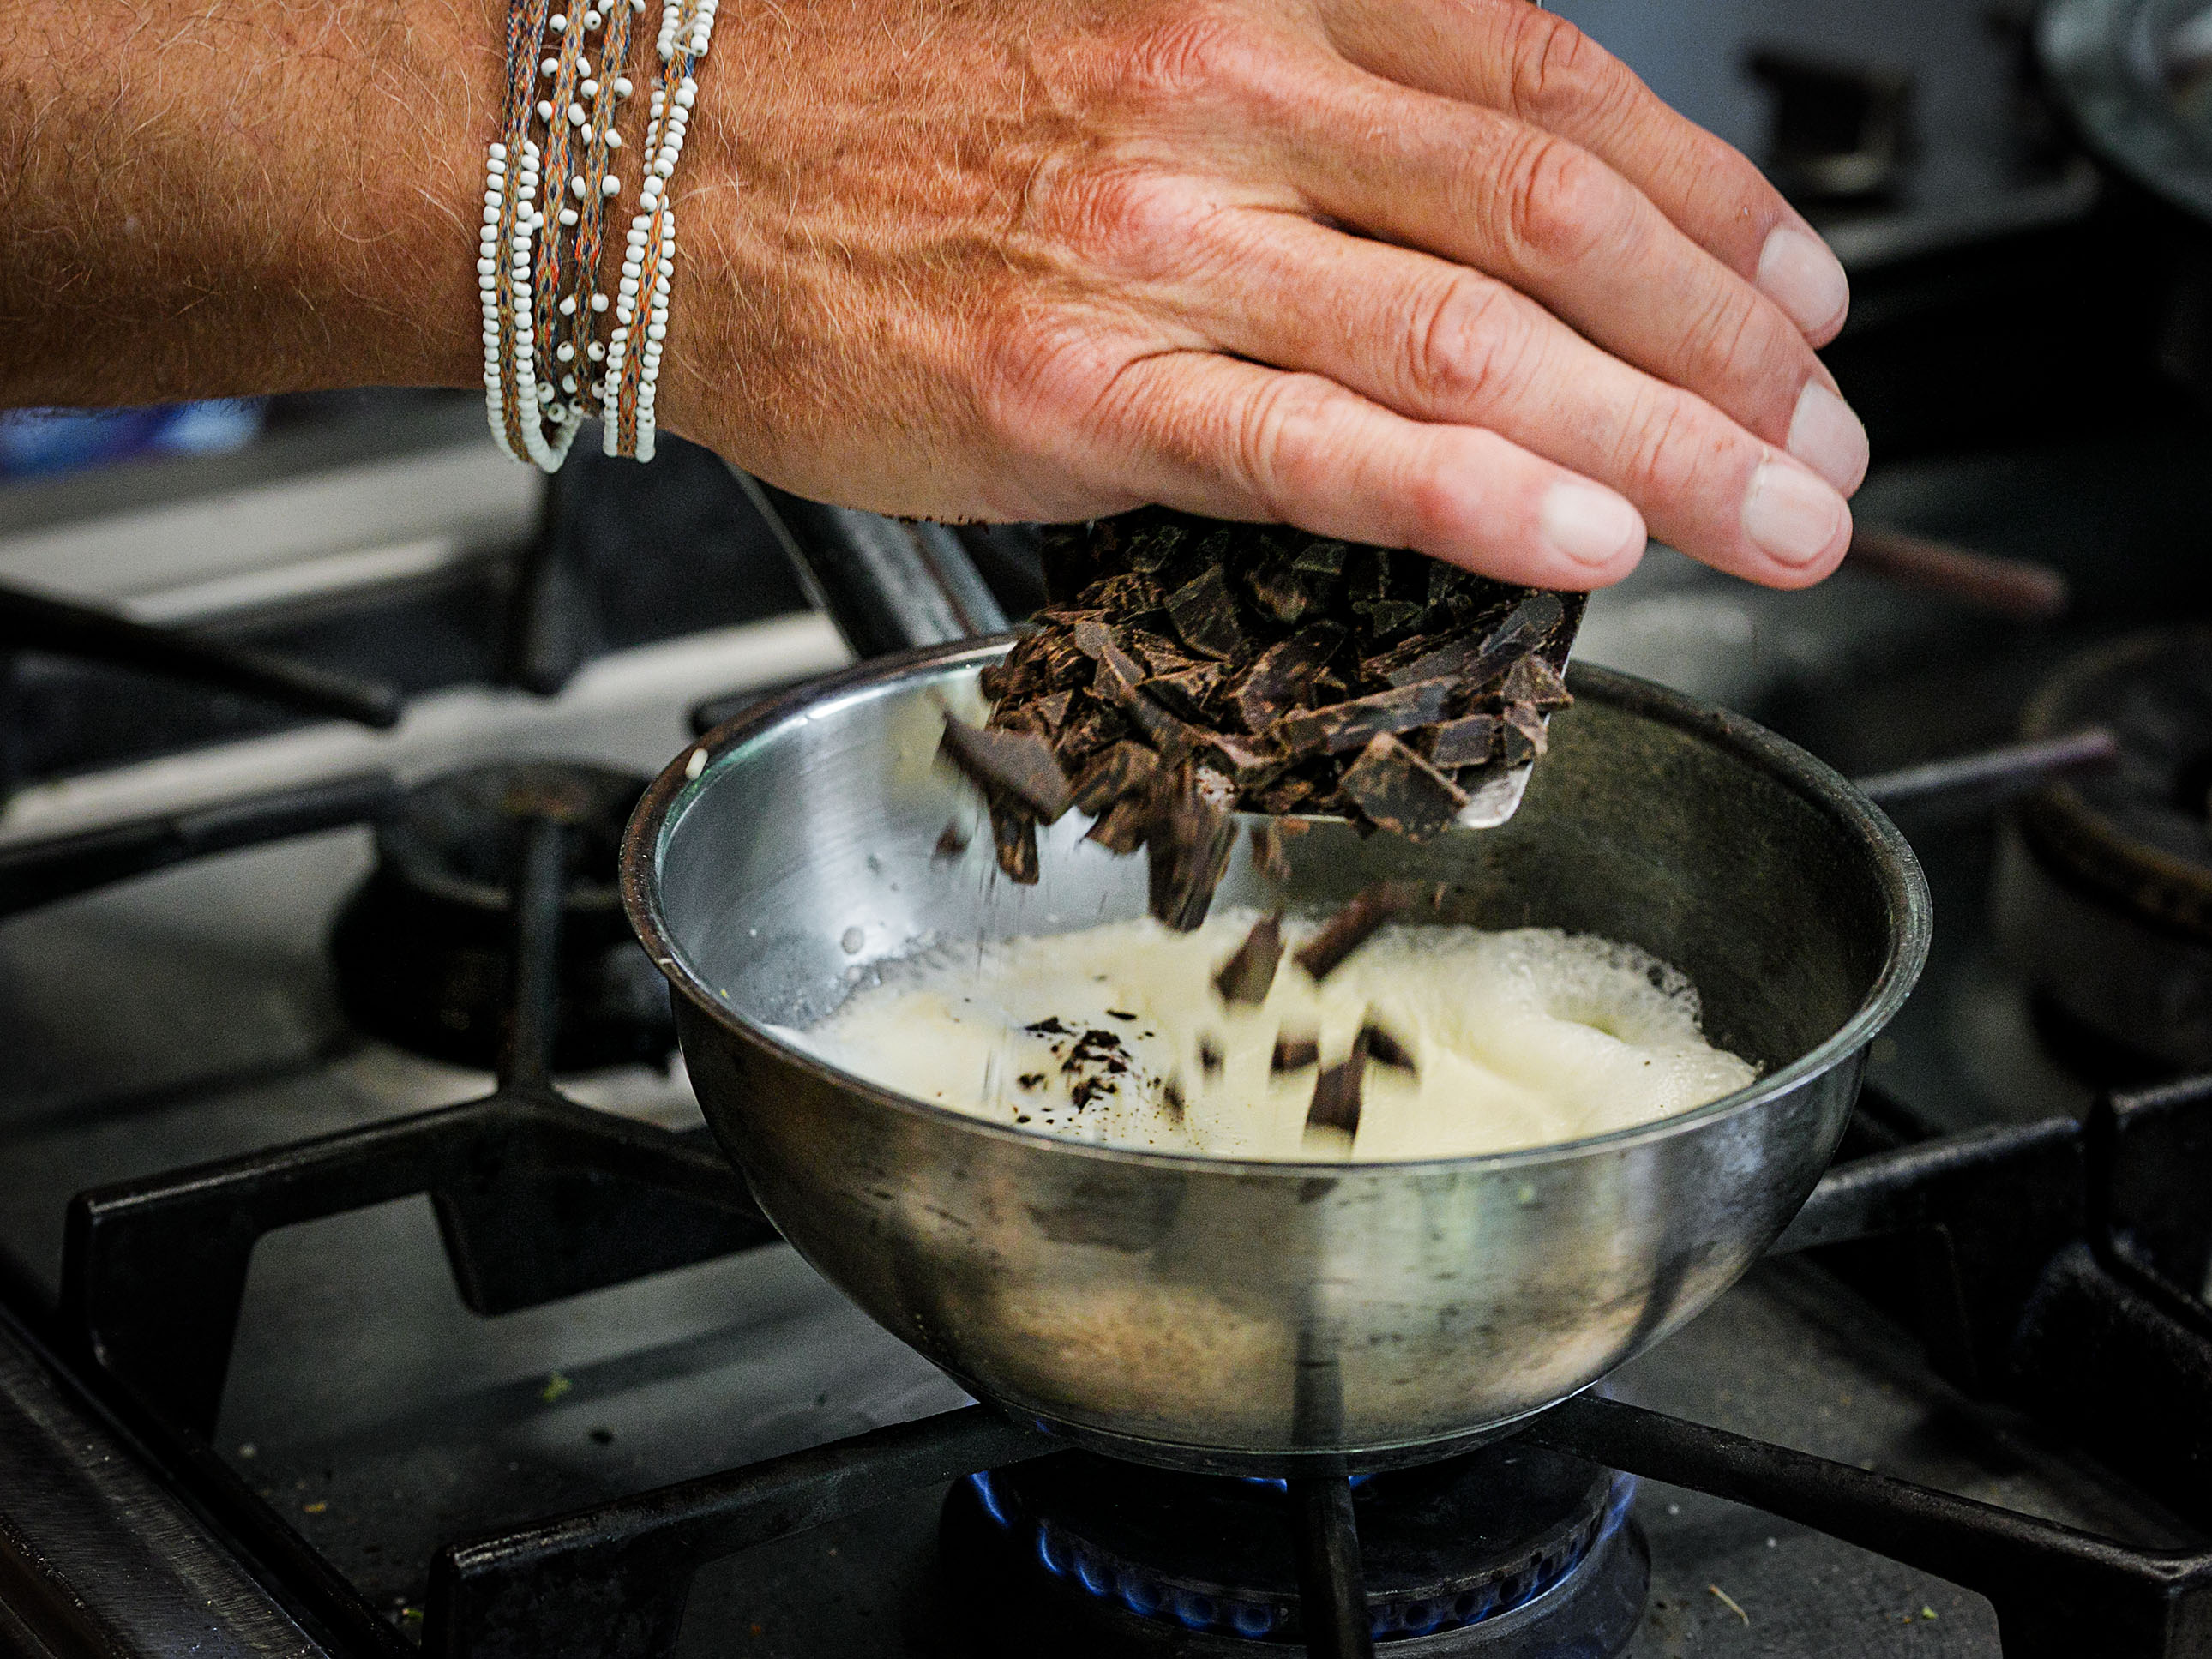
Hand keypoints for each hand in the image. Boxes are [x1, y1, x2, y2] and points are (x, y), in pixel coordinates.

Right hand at [660, 0, 1862, 589]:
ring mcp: (1154, 242)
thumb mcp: (1125, 40)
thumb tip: (1474, 242)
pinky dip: (1469, 493)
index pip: (1553, 90)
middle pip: (1557, 220)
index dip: (1716, 206)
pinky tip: (1586, 542)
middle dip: (1733, 351)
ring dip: (1661, 442)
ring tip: (1775, 521)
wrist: (654, 160)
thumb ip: (1308, 119)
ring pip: (1470, 338)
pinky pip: (1310, 444)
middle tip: (1831, 447)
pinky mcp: (1067, 387)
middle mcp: (1229, 92)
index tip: (1805, 306)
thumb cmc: (881, 109)